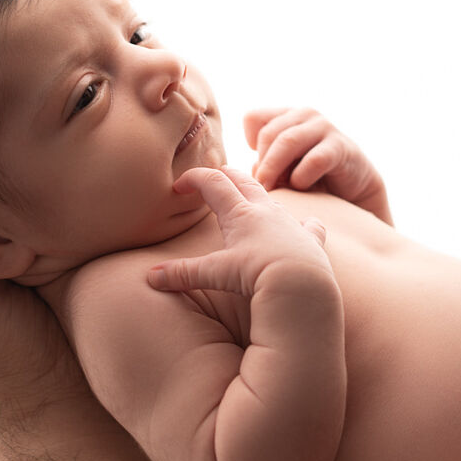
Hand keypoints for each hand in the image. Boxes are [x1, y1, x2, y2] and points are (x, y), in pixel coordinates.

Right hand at [148, 165, 335, 298]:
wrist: (303, 284)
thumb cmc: (258, 275)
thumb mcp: (216, 274)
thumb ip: (183, 274)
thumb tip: (150, 277)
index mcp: (240, 213)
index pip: (212, 182)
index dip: (193, 179)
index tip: (179, 185)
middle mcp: (266, 210)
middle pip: (242, 181)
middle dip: (224, 176)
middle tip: (212, 178)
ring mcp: (290, 223)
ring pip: (272, 199)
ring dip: (258, 196)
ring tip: (249, 200)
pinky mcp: (311, 240)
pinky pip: (310, 226)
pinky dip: (305, 224)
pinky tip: (306, 225)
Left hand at [244, 107, 391, 222]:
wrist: (353, 191)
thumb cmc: (311, 180)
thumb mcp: (283, 169)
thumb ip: (263, 164)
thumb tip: (236, 174)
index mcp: (286, 116)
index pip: (253, 118)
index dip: (249, 143)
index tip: (255, 168)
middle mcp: (304, 115)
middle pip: (268, 133)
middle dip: (262, 163)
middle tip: (260, 187)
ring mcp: (324, 128)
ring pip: (287, 141)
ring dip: (275, 168)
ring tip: (272, 189)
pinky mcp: (341, 147)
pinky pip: (314, 159)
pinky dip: (302, 177)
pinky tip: (302, 187)